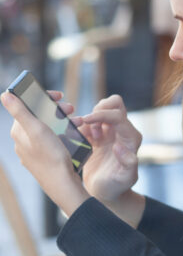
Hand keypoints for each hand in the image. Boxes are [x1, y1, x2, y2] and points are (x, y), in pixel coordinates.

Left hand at [1, 91, 89, 215]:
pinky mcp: (46, 156)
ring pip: (49, 126)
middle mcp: (24, 140)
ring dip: (65, 120)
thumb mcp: (37, 130)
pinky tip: (75, 133)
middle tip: (71, 108)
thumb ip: (20, 111)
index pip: (28, 106)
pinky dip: (65, 132)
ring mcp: (35, 149)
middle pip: (40, 116)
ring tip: (79, 121)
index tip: (59, 96)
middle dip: (57, 109)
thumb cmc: (51, 157)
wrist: (63, 184)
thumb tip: (4, 94)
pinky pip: (54, 138)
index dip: (44, 98)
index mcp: (19, 132)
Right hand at [80, 95, 141, 203]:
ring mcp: (111, 132)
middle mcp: (123, 131)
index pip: (118, 115)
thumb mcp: (125, 179)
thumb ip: (128, 163)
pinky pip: (90, 121)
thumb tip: (120, 146)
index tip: (86, 121)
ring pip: (102, 108)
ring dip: (90, 118)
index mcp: (131, 138)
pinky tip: (81, 139)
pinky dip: (82, 125)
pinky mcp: (99, 135)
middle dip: (98, 109)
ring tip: (88, 137)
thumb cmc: (117, 187)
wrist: (106, 193)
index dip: (102, 114)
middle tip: (89, 126)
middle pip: (114, 103)